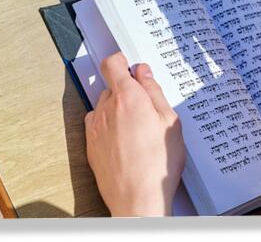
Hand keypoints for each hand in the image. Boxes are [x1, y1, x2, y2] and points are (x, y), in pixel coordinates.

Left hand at [84, 52, 184, 216]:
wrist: (138, 199)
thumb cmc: (158, 163)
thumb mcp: (170, 122)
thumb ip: (154, 92)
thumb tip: (144, 73)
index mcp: (128, 97)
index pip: (112, 64)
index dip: (121, 61)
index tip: (131, 67)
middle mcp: (107, 108)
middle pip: (112, 87)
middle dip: (127, 91)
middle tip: (146, 107)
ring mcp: (96, 127)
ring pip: (105, 106)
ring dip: (117, 109)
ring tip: (137, 129)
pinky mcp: (90, 145)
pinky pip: (97, 125)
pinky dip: (108, 126)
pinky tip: (124, 140)